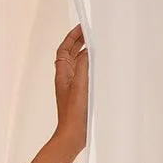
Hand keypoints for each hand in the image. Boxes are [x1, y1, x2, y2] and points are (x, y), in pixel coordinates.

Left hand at [54, 24, 88, 155]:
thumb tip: (87, 49)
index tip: (82, 27)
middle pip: (71, 54)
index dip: (71, 37)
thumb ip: (83, 64)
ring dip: (85, 53)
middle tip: (91, 32)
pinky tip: (100, 66)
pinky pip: (84, 75)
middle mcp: (66, 78)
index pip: (64, 49)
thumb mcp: (80, 84)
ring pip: (78, 64)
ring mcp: (72, 87)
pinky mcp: (80, 95)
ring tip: (96, 44)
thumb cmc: (74, 113)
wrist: (72, 135)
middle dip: (79, 42)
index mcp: (62, 74)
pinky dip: (90, 66)